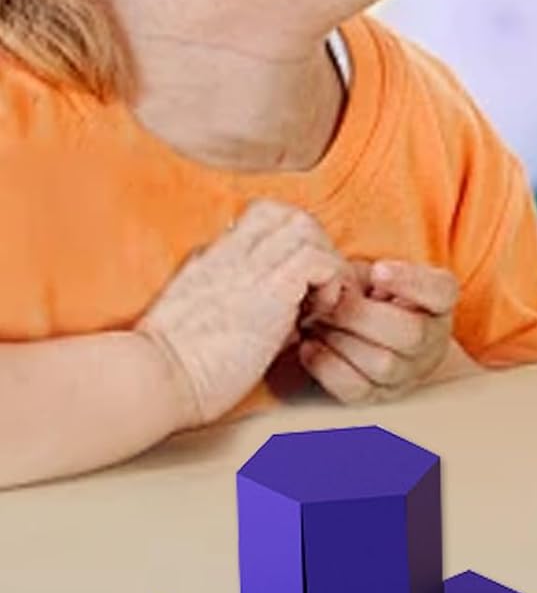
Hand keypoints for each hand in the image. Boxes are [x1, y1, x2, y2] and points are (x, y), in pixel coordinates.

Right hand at [135, 200, 351, 428]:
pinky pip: (317, 260)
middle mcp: (231, 252)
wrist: (152, 379)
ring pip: (307, 227)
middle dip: (316, 246)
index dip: (291, 240)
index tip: (298, 283)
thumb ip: (233, 301)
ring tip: (316, 305)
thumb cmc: (174, 366)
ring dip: (324, 262)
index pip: (263, 216)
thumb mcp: (201, 317)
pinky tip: (314, 316)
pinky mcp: (270, 289)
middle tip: (314, 291)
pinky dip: (328, 282)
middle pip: (290, 214)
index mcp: (213, 257)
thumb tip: (278, 316)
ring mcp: (250, 266)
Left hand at [297, 259, 462, 403]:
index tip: (378, 270)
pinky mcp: (379, 396)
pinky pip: (357, 390)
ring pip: (385, 365)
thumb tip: (333, 282)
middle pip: (413, 334)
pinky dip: (327, 367)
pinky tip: (310, 345)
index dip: (411, 282)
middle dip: (363, 316)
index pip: (440, 292)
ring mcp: (410, 373)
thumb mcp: (366, 272)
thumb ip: (359, 274)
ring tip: (317, 321)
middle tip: (330, 300)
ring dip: (343, 340)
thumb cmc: (362, 291)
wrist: (349, 323)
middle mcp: (433, 340)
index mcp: (439, 301)